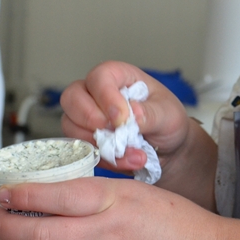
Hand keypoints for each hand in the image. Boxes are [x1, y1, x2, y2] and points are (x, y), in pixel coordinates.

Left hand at [0, 177, 218, 239]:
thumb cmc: (170, 217)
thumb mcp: (130, 187)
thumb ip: (91, 189)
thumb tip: (46, 190)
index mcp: (113, 200)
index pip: (58, 196)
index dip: (23, 194)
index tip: (4, 191)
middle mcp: (106, 234)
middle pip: (44, 234)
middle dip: (7, 226)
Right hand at [60, 61, 190, 172]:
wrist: (168, 149)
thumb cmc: (167, 121)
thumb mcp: (168, 114)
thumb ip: (151, 113)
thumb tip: (133, 113)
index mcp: (118, 76)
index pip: (99, 77)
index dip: (106, 97)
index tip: (122, 118)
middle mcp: (96, 93)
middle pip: (72, 97)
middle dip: (90, 119)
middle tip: (116, 133)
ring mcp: (87, 117)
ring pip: (71, 126)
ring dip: (100, 145)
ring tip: (133, 154)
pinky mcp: (85, 140)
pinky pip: (81, 150)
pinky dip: (104, 160)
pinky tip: (127, 162)